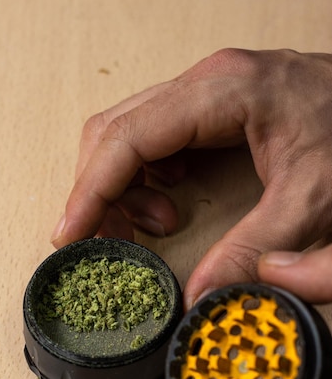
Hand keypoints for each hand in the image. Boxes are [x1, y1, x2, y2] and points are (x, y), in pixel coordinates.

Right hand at [51, 48, 331, 307]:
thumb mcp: (313, 200)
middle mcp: (205, 82)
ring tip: (156, 223)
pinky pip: (155, 136)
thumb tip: (200, 296)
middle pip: (116, 131)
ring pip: (130, 132)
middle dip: (100, 191)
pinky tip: (170, 199)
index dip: (90, 191)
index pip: (127, 138)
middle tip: (113, 243)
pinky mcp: (214, 106)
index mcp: (222, 91)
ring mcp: (208, 90)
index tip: (70, 235)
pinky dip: (146, 175)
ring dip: (123, 184)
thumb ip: (254, 249)